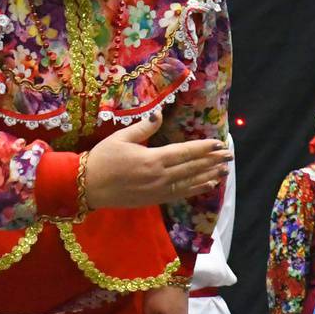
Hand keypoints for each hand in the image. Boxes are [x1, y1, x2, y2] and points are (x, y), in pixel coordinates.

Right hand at [83, 115, 230, 210]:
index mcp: (153, 159)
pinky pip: (181, 194)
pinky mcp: (155, 200)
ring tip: (224, 170)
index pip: (185, 152)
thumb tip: (159, 113)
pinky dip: (196, 189)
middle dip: (213, 161)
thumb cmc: (101, 159)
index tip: (219, 143)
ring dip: (209, 175)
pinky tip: (208, 185)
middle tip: (229, 155)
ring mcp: (159, 190)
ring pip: (190, 182)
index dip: (204, 148)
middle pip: (192, 167)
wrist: (85, 186)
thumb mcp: (120, 138)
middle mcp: (160, 176)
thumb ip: (143, 127)